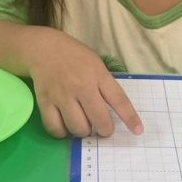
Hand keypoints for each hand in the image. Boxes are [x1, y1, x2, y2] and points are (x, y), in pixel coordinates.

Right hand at [27, 31, 142, 138]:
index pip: (119, 100)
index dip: (130, 118)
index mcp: (99, 75)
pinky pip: (55, 128)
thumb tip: (115, 113)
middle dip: (105, 130)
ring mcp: (62, 95)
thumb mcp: (97, 65)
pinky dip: (62, 133)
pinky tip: (66, 127)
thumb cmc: (75, 57)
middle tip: (103, 129)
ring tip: (83, 125)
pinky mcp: (45, 102)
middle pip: (99, 120)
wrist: (44, 48)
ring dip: (83, 132)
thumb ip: (105, 86)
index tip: (138, 131)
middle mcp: (82, 86)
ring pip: (78, 128)